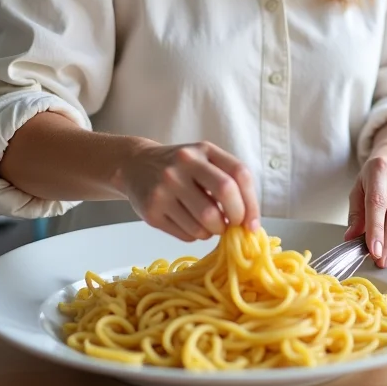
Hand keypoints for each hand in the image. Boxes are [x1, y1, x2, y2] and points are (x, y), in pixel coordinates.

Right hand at [116, 141, 260, 241]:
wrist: (135, 165)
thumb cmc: (180, 167)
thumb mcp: (204, 160)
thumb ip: (228, 180)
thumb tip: (248, 222)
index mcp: (204, 150)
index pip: (239, 174)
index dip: (251, 203)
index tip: (251, 224)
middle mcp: (184, 164)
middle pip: (225, 193)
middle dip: (235, 218)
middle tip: (231, 226)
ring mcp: (166, 187)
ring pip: (205, 222)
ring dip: (214, 231)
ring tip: (209, 225)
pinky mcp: (152, 211)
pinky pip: (186, 234)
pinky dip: (196, 236)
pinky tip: (191, 224)